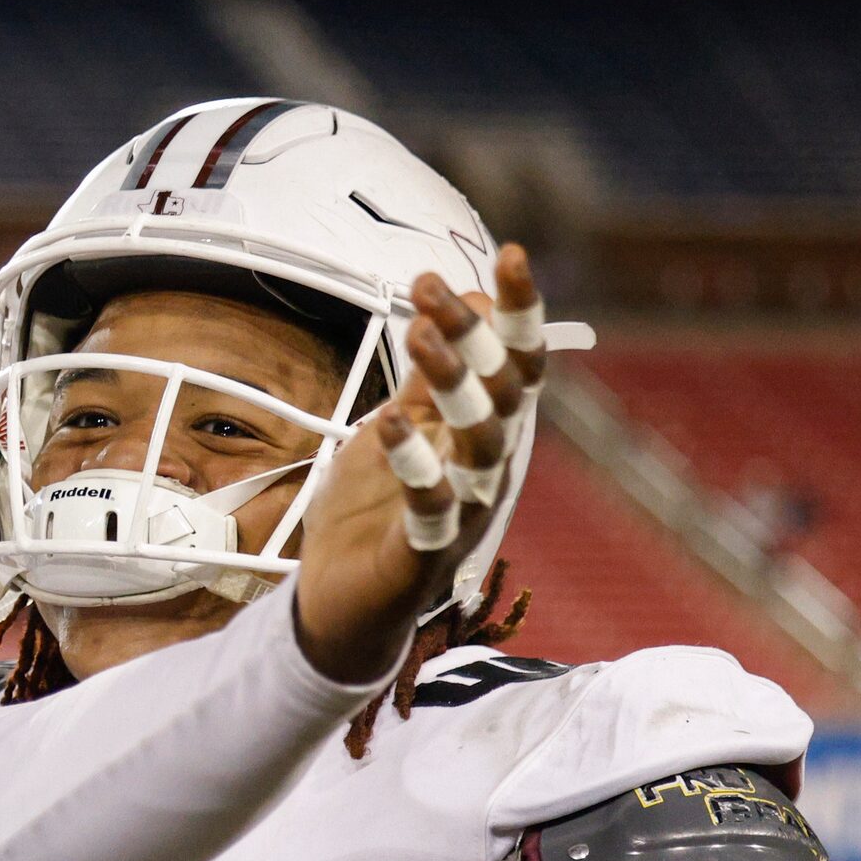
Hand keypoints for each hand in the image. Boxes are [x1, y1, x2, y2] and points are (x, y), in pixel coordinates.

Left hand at [293, 245, 552, 683]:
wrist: (339, 606)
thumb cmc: (374, 512)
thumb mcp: (400, 427)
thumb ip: (431, 377)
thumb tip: (465, 299)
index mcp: (484, 433)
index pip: (518, 363)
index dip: (520, 311)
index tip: (511, 254)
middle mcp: (487, 468)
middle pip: (501, 391)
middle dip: (471, 335)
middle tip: (429, 287)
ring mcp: (463, 510)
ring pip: (479, 441)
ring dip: (453, 385)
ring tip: (419, 336)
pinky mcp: (425, 552)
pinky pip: (432, 504)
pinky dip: (416, 463)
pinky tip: (390, 423)